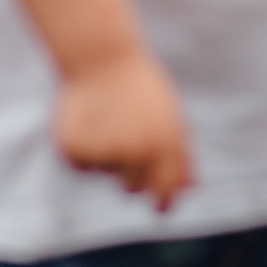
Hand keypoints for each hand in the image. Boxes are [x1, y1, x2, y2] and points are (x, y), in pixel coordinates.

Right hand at [56, 49, 192, 207]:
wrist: (101, 59)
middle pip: (132, 188)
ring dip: (108, 155)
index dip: (164, 202)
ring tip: (108, 120)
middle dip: (131, 175)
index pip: (166, 190)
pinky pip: (82, 164)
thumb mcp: (169, 116)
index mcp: (165, 144)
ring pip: (107, 172)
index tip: (160, 207)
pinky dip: (85, 149)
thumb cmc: (141, 88)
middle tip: (125, 143)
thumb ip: (181, 155)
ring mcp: (104, 152)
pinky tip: (89, 121)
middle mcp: (135, 152)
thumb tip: (191, 188)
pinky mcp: (76, 151)